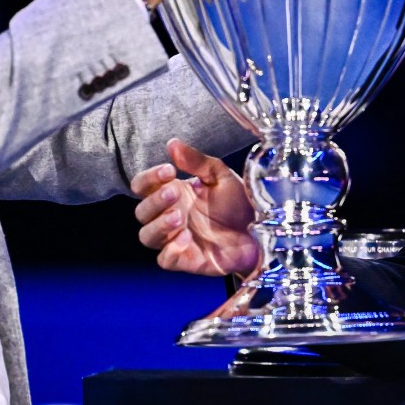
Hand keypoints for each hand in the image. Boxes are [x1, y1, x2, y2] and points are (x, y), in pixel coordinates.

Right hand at [130, 138, 260, 276]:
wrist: (262, 230)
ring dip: (158, 224)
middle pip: (141, 211)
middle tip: (175, 193)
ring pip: (146, 236)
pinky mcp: (186, 260)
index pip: (143, 185)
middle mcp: (169, 216)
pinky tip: (186, 238)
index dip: (149, 178)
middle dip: (154, 201)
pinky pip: (164, 259)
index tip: (169, 171)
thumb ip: (197, 161)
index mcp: (174, 193)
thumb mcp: (221, 176)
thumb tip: (172, 144)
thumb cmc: (240, 203)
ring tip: (179, 217)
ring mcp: (175, 240)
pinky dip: (170, 250)